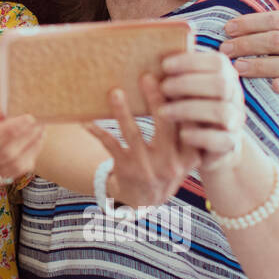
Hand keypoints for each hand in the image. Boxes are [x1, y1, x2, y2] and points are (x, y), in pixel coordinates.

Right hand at [0, 111, 43, 189]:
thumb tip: (8, 113)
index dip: (13, 128)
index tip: (30, 116)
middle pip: (7, 154)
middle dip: (27, 136)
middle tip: (42, 120)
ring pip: (15, 166)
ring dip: (32, 147)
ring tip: (41, 130)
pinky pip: (15, 173)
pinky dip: (28, 157)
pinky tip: (34, 143)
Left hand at [84, 74, 199, 207]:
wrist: (145, 201)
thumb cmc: (166, 166)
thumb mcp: (185, 156)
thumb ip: (189, 129)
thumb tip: (185, 87)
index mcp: (190, 155)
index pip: (191, 126)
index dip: (185, 104)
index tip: (176, 80)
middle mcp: (170, 163)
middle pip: (165, 126)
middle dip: (156, 101)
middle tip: (146, 77)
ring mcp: (147, 167)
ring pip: (134, 134)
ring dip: (123, 112)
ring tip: (115, 92)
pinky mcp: (125, 169)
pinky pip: (110, 145)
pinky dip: (98, 131)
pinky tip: (87, 120)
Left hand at [157, 49, 245, 175]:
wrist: (205, 146)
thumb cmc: (187, 108)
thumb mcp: (183, 90)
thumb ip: (176, 74)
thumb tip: (149, 54)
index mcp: (225, 77)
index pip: (217, 62)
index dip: (192, 61)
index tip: (164, 65)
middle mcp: (234, 97)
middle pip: (221, 84)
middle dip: (189, 83)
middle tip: (163, 87)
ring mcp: (235, 121)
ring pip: (221, 111)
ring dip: (189, 109)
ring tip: (162, 112)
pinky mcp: (231, 145)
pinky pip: (221, 140)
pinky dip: (201, 136)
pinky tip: (182, 135)